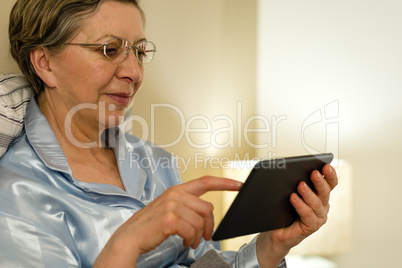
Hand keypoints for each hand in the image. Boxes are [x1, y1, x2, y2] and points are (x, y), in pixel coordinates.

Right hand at [94, 176, 241, 267]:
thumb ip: (186, 206)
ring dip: (198, 236)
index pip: (205, 181)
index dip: (224, 183)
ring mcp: (172, 205)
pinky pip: (192, 231)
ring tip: (190, 241)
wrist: (131, 237)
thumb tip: (206, 214)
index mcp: (177, 190)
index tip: (238, 185)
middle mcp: (175, 195)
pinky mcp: (170, 219)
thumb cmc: (151, 225)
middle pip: (207, 208)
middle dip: (209, 225)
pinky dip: (191, 240)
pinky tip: (185, 242)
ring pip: (200, 222)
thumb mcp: (169, 209)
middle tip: (205, 236)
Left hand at [256, 164, 337, 267]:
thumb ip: (292, 181)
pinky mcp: (311, 227)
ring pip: (316, 203)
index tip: (326, 165)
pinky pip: (307, 215)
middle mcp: (323, 205)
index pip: (330, 183)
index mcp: (320, 194)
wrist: (275, 231)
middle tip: (314, 173)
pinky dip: (300, 205)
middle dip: (320, 181)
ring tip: (301, 185)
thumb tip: (289, 168)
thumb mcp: (288, 192)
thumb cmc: (282, 209)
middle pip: (325, 191)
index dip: (330, 174)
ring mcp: (318, 217)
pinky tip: (293, 198)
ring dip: (308, 193)